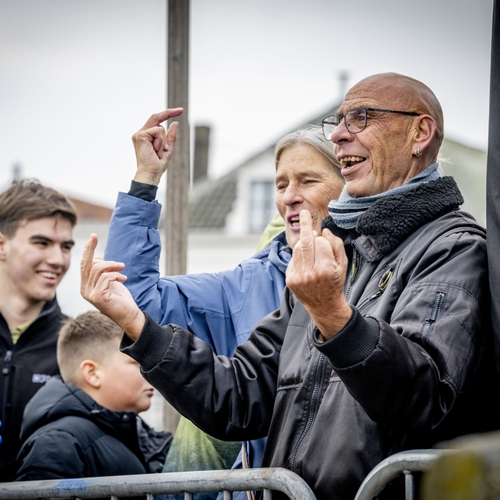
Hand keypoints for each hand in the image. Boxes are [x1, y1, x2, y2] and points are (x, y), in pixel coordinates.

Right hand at [80, 234, 144, 339]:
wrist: (129, 315)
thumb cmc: (121, 299)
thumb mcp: (110, 281)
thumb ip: (102, 271)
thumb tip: (96, 257)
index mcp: (86, 285)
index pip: (84, 264)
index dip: (87, 250)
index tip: (93, 236)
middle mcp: (85, 290)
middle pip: (86, 264)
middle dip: (90, 249)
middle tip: (95, 237)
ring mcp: (90, 294)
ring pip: (98, 269)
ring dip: (112, 265)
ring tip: (122, 268)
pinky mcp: (99, 297)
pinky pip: (105, 278)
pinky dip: (116, 275)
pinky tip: (123, 279)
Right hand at [132, 108, 183, 185]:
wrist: (151, 173)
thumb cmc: (157, 165)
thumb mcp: (168, 149)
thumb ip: (170, 137)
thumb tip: (175, 123)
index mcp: (146, 136)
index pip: (156, 120)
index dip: (168, 114)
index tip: (180, 110)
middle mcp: (141, 133)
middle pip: (157, 118)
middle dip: (169, 112)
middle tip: (181, 110)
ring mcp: (140, 134)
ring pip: (160, 128)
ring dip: (164, 141)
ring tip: (158, 152)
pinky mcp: (140, 135)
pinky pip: (158, 131)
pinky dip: (160, 142)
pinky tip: (155, 150)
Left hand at [286, 210, 351, 339]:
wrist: (324, 306)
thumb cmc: (336, 282)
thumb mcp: (343, 264)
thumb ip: (336, 245)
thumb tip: (324, 231)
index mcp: (326, 268)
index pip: (320, 242)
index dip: (321, 239)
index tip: (320, 233)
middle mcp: (311, 273)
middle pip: (305, 242)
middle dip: (304, 226)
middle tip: (304, 213)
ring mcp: (298, 277)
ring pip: (297, 250)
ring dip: (303, 244)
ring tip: (310, 245)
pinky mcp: (290, 280)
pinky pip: (293, 260)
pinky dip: (299, 256)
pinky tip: (306, 262)